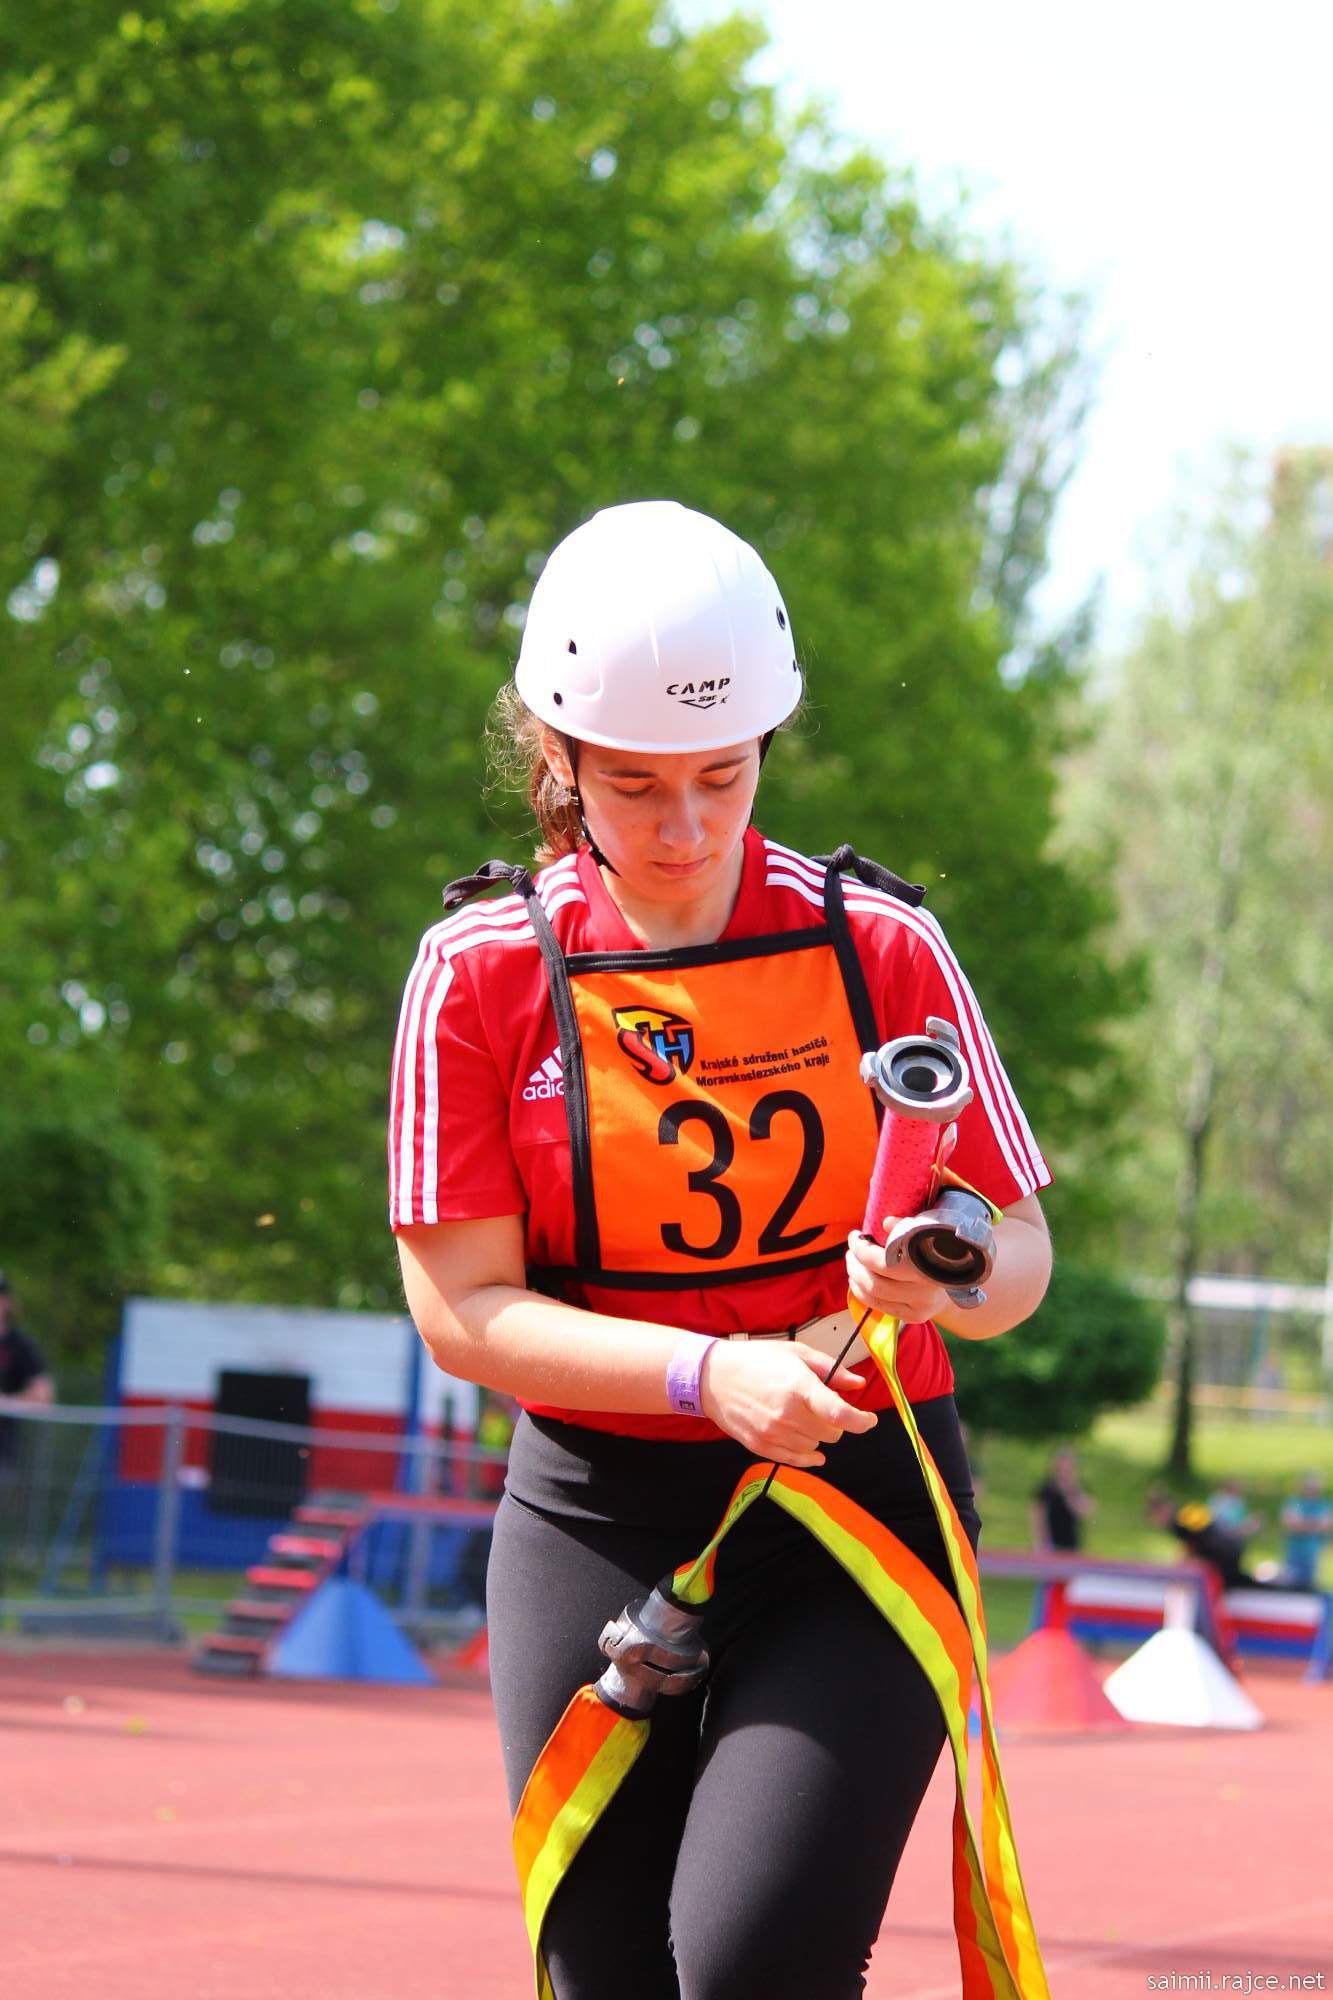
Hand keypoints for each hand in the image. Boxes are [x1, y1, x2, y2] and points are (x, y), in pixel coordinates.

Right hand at [699, 1340, 876, 1468]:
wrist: (713, 1377)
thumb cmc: (757, 1360)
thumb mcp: (796, 1354)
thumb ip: (831, 1370)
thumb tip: (858, 1384)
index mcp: (799, 1387)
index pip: (839, 1414)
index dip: (861, 1421)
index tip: (869, 1420)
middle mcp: (788, 1414)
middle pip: (832, 1434)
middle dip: (835, 1423)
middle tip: (823, 1408)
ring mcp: (773, 1433)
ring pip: (816, 1448)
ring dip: (818, 1436)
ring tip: (804, 1418)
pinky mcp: (761, 1446)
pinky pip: (796, 1460)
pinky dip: (808, 1456)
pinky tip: (811, 1449)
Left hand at [845, 1223, 953, 1323]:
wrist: (958, 1282)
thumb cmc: (936, 1252)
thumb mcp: (927, 1235)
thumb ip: (907, 1228)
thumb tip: (886, 1222)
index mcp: (927, 1265)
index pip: (882, 1262)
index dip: (861, 1250)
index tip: (854, 1236)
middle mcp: (924, 1290)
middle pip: (875, 1283)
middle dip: (855, 1266)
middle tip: (850, 1253)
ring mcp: (920, 1306)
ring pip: (875, 1296)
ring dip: (856, 1280)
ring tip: (853, 1266)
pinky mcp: (915, 1317)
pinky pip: (881, 1307)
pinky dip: (864, 1293)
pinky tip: (859, 1282)